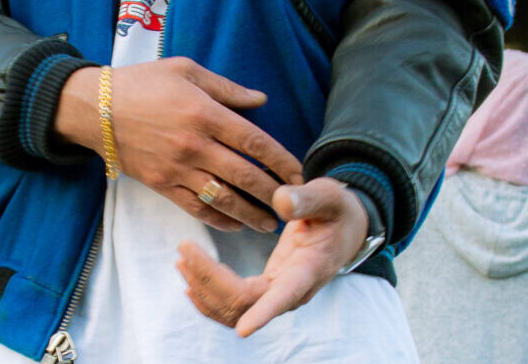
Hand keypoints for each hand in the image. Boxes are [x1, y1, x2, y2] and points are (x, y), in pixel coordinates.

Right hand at [53, 58, 301, 233]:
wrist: (95, 108)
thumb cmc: (143, 82)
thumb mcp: (186, 70)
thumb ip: (226, 88)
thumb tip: (261, 100)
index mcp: (204, 113)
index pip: (253, 141)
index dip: (280, 160)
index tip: (299, 173)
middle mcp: (194, 145)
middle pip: (244, 175)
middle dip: (274, 193)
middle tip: (293, 204)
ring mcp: (177, 169)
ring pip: (223, 198)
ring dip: (251, 214)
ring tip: (270, 224)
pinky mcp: (161, 185)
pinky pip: (196, 208)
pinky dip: (218, 220)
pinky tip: (235, 225)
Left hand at [175, 176, 367, 335]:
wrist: (345, 227)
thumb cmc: (337, 211)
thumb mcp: (329, 197)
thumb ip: (307, 200)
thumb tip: (280, 202)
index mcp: (308, 270)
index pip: (283, 297)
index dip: (263, 314)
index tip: (243, 330)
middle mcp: (291, 290)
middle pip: (244, 303)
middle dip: (210, 280)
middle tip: (185, 250)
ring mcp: (276, 293)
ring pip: (234, 309)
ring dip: (204, 289)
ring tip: (182, 259)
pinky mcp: (265, 289)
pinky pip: (233, 305)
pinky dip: (209, 296)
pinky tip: (190, 284)